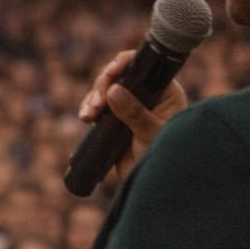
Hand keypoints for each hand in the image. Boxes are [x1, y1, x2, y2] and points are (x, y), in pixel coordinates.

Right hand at [78, 49, 189, 179]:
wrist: (152, 184)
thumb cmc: (164, 158)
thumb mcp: (150, 134)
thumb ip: (134, 113)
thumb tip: (113, 91)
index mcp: (164, 91)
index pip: (143, 66)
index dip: (124, 64)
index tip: (111, 73)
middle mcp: (146, 95)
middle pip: (119, 76)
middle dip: (102, 86)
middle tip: (96, 105)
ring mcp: (129, 107)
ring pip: (105, 91)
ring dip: (92, 98)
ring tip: (88, 115)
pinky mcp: (114, 121)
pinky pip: (98, 107)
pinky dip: (89, 108)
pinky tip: (85, 117)